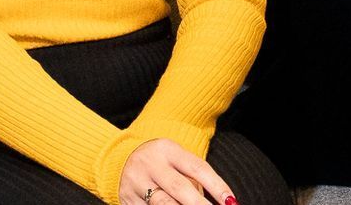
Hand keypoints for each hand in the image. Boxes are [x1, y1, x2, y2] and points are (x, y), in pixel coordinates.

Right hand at [119, 138, 235, 204]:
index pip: (197, 168)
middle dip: (198, 204)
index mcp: (168, 150)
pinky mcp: (127, 200)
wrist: (120, 157)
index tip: (230, 201)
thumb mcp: (177, 158)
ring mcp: (136, 183)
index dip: (217, 185)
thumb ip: (193, 177)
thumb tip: (219, 200)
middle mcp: (151, 165)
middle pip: (179, 188)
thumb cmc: (161, 161)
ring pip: (161, 203)